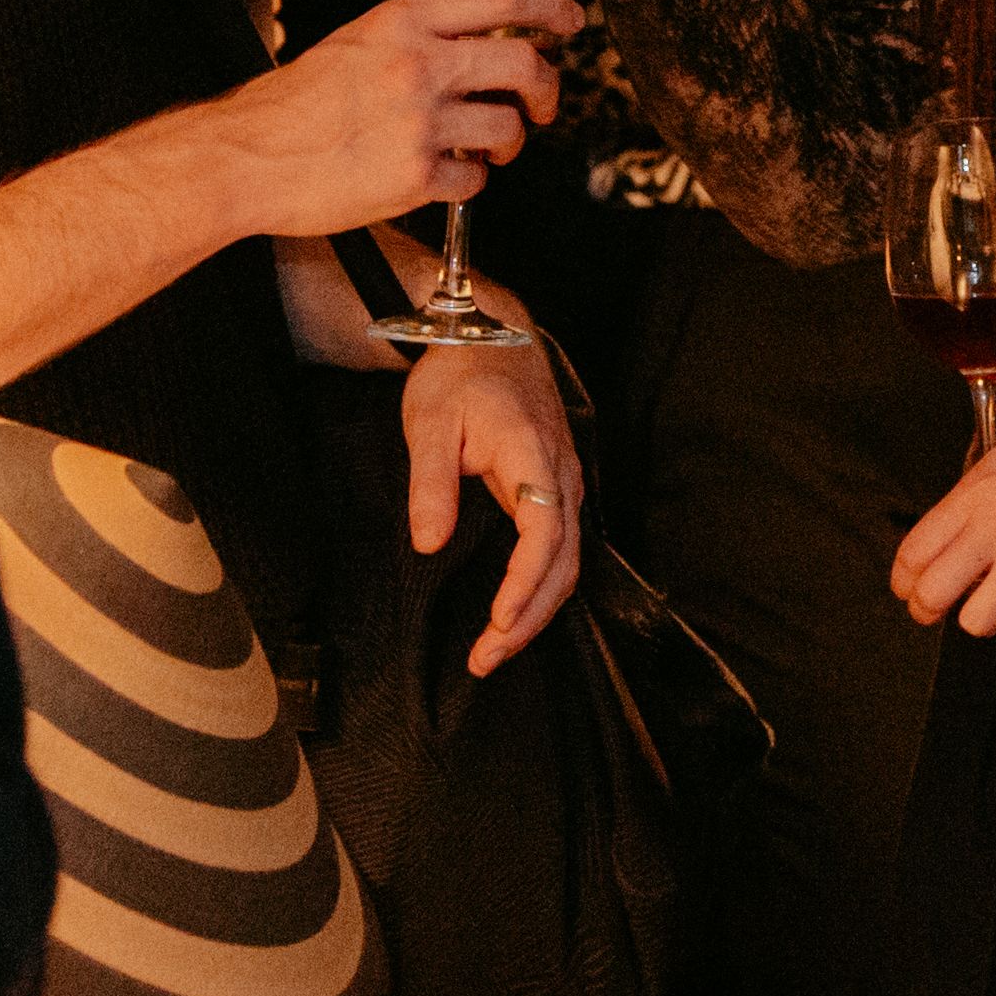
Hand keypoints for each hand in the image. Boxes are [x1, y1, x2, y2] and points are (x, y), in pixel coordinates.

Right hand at [188, 0, 576, 243]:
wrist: (245, 157)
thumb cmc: (286, 106)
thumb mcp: (351, 43)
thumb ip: (407, 38)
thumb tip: (458, 45)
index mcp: (402, 24)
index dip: (551, 6)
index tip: (571, 19)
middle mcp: (419, 66)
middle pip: (525, 65)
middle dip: (549, 87)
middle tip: (544, 103)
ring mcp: (421, 123)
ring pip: (508, 127)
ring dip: (511, 142)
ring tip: (491, 149)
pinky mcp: (416, 177)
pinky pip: (475, 180)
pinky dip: (470, 181)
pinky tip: (448, 176)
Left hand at [399, 325, 587, 674]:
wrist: (492, 337)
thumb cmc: (459, 377)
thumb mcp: (429, 422)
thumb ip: (431, 483)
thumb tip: (429, 543)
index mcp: (531, 455)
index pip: (544, 531)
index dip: (526, 582)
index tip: (499, 620)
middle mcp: (560, 475)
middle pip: (563, 561)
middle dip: (529, 618)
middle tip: (486, 659)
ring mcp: (564, 483)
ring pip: (567, 562)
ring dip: (536, 611)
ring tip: (496, 649)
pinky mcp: (556, 491)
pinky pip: (560, 550)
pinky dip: (541, 590)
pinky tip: (514, 615)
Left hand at [894, 437, 995, 637]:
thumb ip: (970, 500)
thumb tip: (942, 542)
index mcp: (974, 497)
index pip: (914, 551)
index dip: (903, 581)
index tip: (907, 589)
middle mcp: (994, 529)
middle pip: (932, 593)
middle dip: (927, 610)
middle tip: (935, 610)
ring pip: (977, 621)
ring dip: (986, 616)